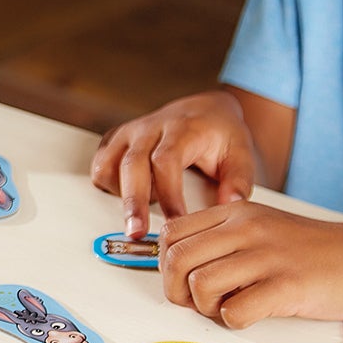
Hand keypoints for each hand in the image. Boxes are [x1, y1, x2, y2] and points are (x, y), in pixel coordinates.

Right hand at [90, 92, 256, 238]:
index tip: (175, 222)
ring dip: (118, 194)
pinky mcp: (116, 139)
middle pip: (131, 164)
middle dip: (132, 202)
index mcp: (181, 129)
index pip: (166, 161)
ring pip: (109, 164)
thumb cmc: (220, 133)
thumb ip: (239, 181)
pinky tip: (128, 197)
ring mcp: (130, 133)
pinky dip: (108, 185)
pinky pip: (100, 164)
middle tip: (136, 232)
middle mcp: (150, 128)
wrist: (204, 110)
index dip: (168, 194)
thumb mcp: (241, 152)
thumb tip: (229, 205)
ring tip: (136, 216)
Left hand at [159, 202, 342, 327]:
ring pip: (200, 285)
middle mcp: (247, 228)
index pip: (171, 234)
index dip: (167, 264)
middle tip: (198, 303)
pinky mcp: (289, 286)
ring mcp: (268, 256)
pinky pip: (235, 312)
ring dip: (205, 308)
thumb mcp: (263, 228)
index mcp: (237, 213)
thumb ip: (224, 239)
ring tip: (228, 308)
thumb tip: (180, 266)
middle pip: (176, 260)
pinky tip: (252, 315)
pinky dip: (234, 322)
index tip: (184, 280)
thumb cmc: (316, 251)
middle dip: (177, 290)